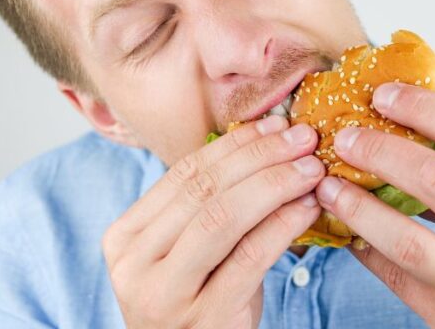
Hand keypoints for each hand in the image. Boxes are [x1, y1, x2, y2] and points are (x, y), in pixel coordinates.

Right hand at [102, 116, 324, 327]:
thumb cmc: (197, 303)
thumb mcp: (189, 255)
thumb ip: (207, 208)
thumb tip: (266, 141)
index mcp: (124, 238)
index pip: (183, 174)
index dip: (235, 145)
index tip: (276, 126)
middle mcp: (135, 265)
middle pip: (204, 191)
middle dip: (261, 157)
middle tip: (303, 139)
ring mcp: (165, 296)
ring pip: (222, 219)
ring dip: (274, 185)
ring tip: (311, 169)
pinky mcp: (205, 320)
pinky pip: (249, 258)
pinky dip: (283, 225)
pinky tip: (307, 207)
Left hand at [315, 83, 434, 327]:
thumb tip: (420, 119)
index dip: (425, 110)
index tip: (386, 95)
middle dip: (383, 152)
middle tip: (347, 136)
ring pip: (408, 241)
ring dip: (359, 207)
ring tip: (329, 185)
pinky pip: (395, 278)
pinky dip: (364, 248)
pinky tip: (347, 228)